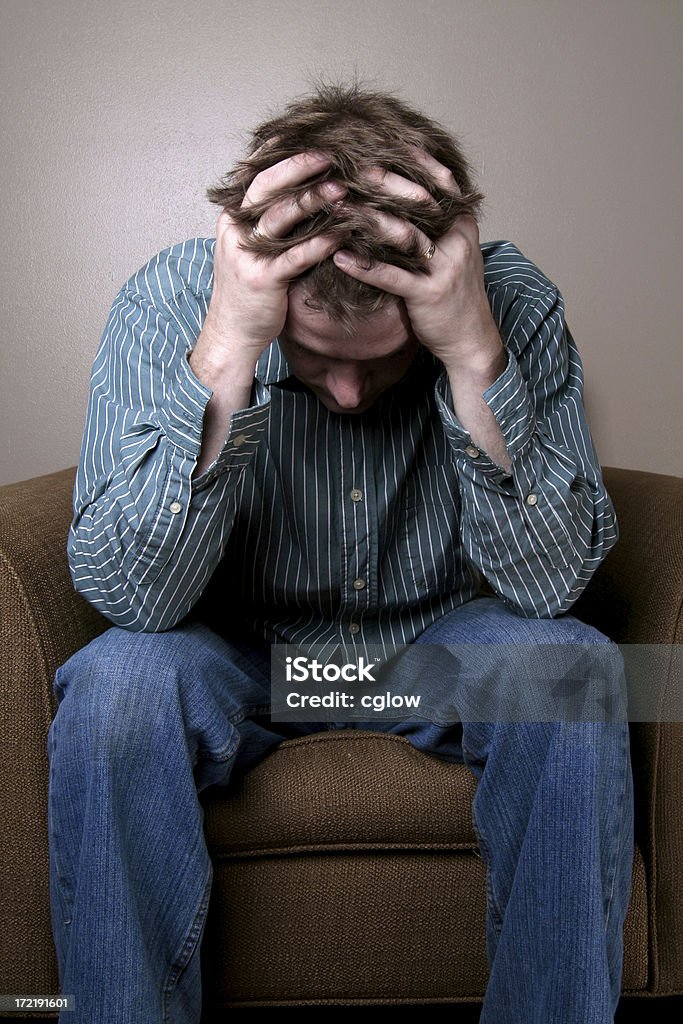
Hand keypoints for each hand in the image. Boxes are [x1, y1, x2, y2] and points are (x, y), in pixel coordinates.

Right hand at [202, 151, 345, 363]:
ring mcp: (247, 255)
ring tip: (343, 189)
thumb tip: (301, 192)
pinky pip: (295, 256)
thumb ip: (269, 222)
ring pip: (281, 218)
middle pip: (268, 188)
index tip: (313, 139)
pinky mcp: (264, 280)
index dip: (284, 156)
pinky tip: (342, 234)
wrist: (233, 333)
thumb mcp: (252, 249)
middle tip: (332, 154)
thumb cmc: (250, 291)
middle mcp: (236, 231)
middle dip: (301, 168)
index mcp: (232, 219)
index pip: (258, 176)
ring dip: (314, 201)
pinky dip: (320, 243)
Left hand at [332, 151, 502, 376]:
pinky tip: (337, 256)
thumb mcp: (452, 249)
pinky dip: (362, 265)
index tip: (374, 142)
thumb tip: (402, 189)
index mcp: (461, 222)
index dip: (406, 160)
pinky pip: (390, 276)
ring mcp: (443, 267)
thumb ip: (433, 221)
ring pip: (402, 235)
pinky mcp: (427, 294)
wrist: (470, 338)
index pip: (436, 180)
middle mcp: (456, 239)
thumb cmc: (453, 293)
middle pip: (417, 201)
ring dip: (365, 219)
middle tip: (346, 166)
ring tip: (334, 208)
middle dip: (380, 182)